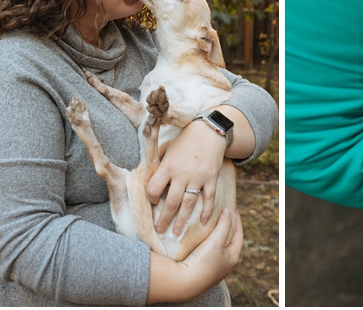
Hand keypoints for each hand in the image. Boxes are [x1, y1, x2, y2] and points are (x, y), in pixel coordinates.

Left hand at [147, 120, 226, 234]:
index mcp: (168, 167)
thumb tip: (154, 188)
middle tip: (159, 231)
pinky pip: (209, 199)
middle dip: (164, 219)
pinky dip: (207, 211)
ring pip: (188, 205)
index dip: (151, 198)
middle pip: (171, 202)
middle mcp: (182, 174)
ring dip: (182, 221)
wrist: (209, 131)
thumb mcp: (168, 151)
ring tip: (176, 232)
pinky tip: (203, 222)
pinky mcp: (211, 179)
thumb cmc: (185, 141)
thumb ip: (162, 169)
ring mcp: (198, 178)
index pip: (154, 189)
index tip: (153, 201)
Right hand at [147, 209, 241, 302]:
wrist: (183, 283)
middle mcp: (225, 265)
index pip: (239, 235)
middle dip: (226, 229)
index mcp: (233, 257)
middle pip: (228, 242)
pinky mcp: (201, 272)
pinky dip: (205, 245)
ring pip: (216, 249)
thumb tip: (229, 212)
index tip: (233, 209)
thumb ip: (224, 225)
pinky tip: (198, 241)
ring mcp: (213, 270)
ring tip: (209, 226)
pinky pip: (206, 255)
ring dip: (214, 238)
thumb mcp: (216, 240)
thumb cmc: (203, 261)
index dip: (237, 221)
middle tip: (221, 217)